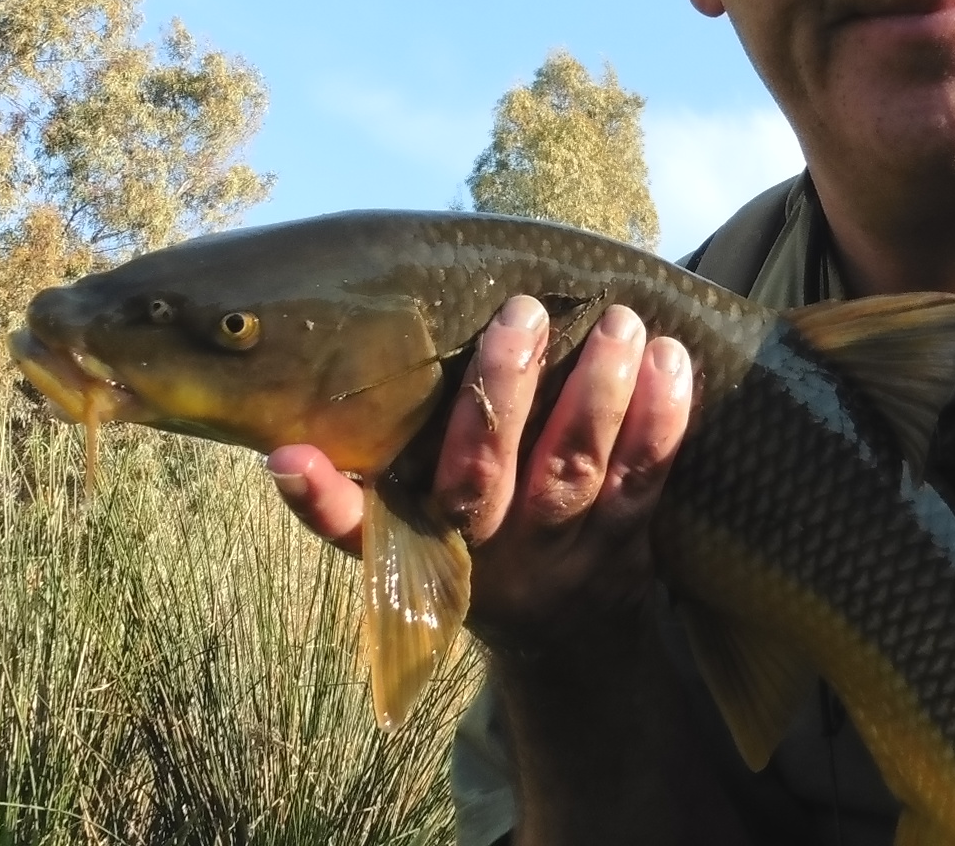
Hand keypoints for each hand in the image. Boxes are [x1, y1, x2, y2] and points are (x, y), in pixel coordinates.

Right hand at [267, 294, 693, 648]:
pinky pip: (645, 480)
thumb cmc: (477, 553)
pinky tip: (671, 360)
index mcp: (421, 543)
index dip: (322, 500)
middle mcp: (486, 552)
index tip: (286, 456)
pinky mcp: (626, 543)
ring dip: (598, 394)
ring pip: (572, 472)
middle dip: (502, 390)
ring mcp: (559, 551)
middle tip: (522, 311)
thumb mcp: (411, 542)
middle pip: (484, 476)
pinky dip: (661, 420)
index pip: (360, 526)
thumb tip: (283, 453)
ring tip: (618, 323)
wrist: (567, 643)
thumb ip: (357, 499)